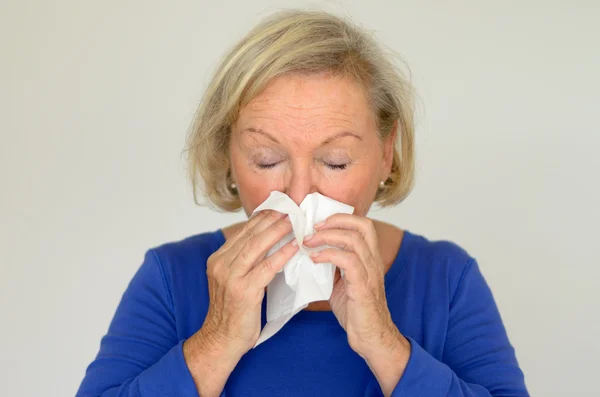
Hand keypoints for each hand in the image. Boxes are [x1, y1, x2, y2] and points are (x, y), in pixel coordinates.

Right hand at [184, 210, 298, 396]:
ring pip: (257, 247)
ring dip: (277, 232)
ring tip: (294, 223)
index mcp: (217, 260)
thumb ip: (244, 262)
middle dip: (270, 220)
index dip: (260, 219)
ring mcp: (231, 277)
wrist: (221, 339)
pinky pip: (266, 267)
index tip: (277, 208)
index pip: (241, 233)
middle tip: (289, 209)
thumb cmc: (232, 312)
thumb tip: (266, 242)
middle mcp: (221, 265)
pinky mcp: (244, 291)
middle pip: (249, 235)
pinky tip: (294, 247)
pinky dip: (282, 255)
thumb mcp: (232, 281)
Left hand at [303, 214, 409, 394]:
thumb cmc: (355, 310)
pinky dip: (328, 255)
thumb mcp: (342, 281)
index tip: (319, 223)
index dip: (341, 217)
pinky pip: (347, 261)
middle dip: (335, 220)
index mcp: (369, 257)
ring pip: (354, 239)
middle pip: (362, 225)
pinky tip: (314, 259)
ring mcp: (370, 272)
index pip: (363, 224)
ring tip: (308, 242)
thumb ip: (332, 264)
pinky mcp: (362, 286)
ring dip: (327, 236)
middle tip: (313, 227)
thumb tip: (310, 251)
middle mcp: (373, 261)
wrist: (369, 335)